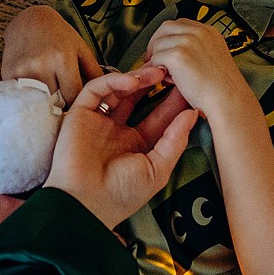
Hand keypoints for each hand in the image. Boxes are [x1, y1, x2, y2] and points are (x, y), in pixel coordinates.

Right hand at [1, 6, 102, 104]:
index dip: (76, 105)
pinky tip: (34, 97)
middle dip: (61, 107)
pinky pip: (21, 97)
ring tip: (50, 104)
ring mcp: (23, 70)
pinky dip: (28, 100)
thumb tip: (107, 94)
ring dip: (44, 106)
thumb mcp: (81, 48)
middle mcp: (42, 66)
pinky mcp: (8, 73)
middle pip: (55, 102)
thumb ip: (94, 72)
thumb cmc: (59, 35)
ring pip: (37, 103)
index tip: (77, 108)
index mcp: (63, 59)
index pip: (72, 96)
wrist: (29, 21)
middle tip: (64, 108)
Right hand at [48, 67, 200, 228]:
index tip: (190, 88)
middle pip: (139, 99)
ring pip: (119, 90)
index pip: (158, 117)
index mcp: (136, 145)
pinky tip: (133, 80)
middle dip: (156, 85)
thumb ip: (175, 141)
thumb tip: (192, 114)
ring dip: (138, 78)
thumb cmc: (120, 194)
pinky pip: (97, 89)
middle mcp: (118, 131)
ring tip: (157, 72)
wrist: (85, 203)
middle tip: (174, 71)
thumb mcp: (157, 169)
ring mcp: (99, 121)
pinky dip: (114, 81)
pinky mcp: (81, 113)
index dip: (173, 103)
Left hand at [144, 21, 253, 119]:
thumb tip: (173, 50)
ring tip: (169, 75)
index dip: (169, 36)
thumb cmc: (222, 88)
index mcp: (209, 32)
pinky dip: (157, 70)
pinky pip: (155, 59)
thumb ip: (196, 50)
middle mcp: (199, 32)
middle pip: (165, 28)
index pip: (181, 24)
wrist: (228, 100)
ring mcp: (188, 42)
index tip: (165, 48)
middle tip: (155, 60)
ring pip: (158, 44)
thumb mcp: (212, 58)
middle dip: (157, 44)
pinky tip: (168, 80)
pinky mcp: (178, 55)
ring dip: (158, 59)